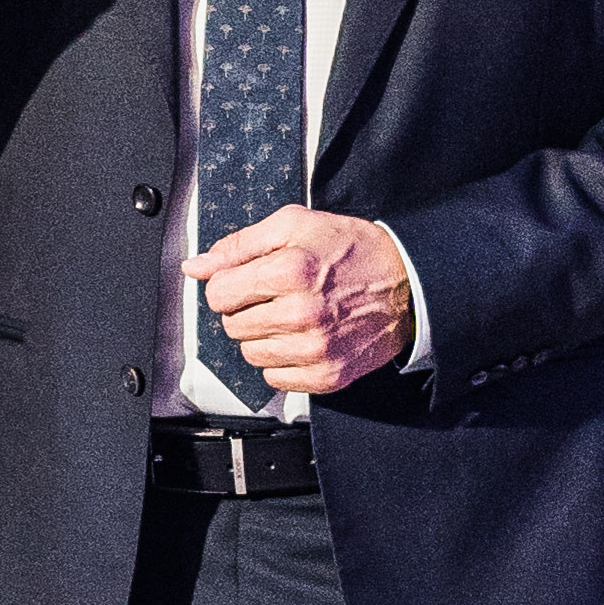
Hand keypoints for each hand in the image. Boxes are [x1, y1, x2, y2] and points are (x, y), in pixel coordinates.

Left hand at [192, 208, 416, 398]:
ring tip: (292, 316)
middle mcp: (301, 314)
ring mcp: (316, 349)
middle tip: (277, 295)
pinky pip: (275, 379)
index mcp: (289, 271)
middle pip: (232, 326)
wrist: (407, 282)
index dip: (229, 284)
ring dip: (263, 336)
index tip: (248, 280)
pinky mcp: (328, 375)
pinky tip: (303, 338)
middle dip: (246, 309)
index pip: (218, 294)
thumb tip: (196, 266)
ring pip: (250, 354)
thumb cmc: (352, 250)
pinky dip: (282, 361)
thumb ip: (238, 245)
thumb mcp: (294, 226)